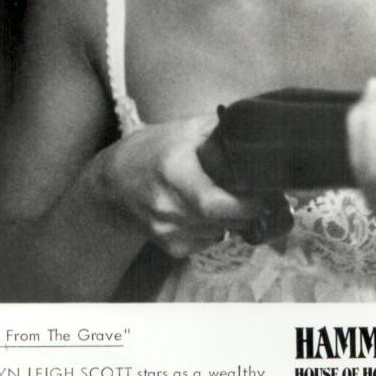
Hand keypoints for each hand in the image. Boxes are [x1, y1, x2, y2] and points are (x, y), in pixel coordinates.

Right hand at [97, 114, 262, 257]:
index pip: (214, 202)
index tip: (264, 194)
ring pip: (220, 233)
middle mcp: (168, 205)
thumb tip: (256, 130)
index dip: (245, 204)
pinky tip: (204, 211)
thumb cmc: (152, 150)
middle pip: (224, 220)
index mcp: (174, 172)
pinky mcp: (168, 246)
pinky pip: (207, 242)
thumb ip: (221, 129)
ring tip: (224, 198)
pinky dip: (215, 229)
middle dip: (247, 211)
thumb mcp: (185, 129)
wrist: (111, 182)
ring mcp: (167, 230)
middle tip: (255, 195)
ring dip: (231, 220)